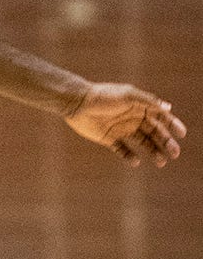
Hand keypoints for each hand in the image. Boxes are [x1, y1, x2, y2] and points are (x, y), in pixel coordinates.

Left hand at [65, 84, 185, 166]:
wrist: (77, 103)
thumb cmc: (104, 96)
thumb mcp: (128, 96)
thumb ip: (147, 102)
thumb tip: (168, 108)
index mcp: (140, 107)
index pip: (161, 117)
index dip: (173, 125)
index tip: (182, 134)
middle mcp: (133, 119)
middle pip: (154, 133)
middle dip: (166, 142)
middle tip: (175, 153)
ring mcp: (122, 129)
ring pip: (142, 143)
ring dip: (153, 151)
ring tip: (161, 162)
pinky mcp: (109, 138)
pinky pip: (122, 150)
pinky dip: (129, 156)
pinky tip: (135, 161)